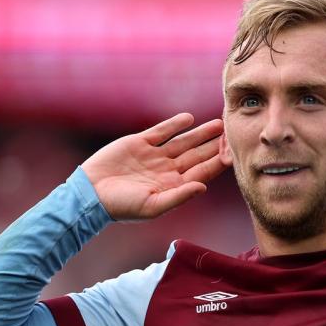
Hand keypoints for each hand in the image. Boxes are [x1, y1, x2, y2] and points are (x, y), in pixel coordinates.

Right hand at [80, 113, 226, 219]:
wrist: (91, 193)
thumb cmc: (122, 206)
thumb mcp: (153, 206)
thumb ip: (179, 195)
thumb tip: (203, 186)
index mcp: (173, 186)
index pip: (202, 172)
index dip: (218, 162)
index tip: (234, 152)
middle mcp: (167, 170)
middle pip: (197, 155)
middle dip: (214, 145)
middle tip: (232, 133)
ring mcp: (154, 156)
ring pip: (183, 142)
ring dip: (200, 133)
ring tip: (217, 124)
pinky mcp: (139, 143)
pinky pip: (161, 132)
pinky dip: (174, 125)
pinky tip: (189, 118)